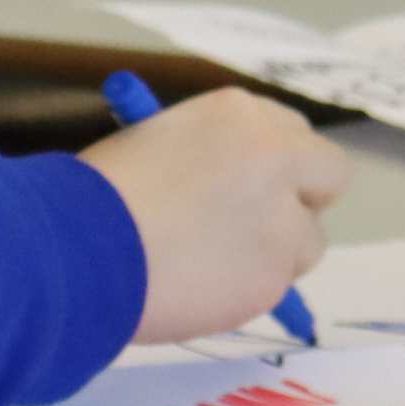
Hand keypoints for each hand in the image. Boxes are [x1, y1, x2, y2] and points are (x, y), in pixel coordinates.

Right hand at [78, 88, 349, 344]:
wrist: (77, 248)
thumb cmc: (98, 193)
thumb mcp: (159, 145)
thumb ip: (213, 161)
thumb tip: (237, 193)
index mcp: (239, 115)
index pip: (293, 133)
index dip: (274, 163)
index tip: (250, 184)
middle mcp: (275, 157)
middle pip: (326, 177)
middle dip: (299, 201)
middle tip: (255, 227)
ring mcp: (282, 220)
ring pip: (308, 241)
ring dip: (275, 253)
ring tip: (211, 264)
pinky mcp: (274, 277)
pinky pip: (277, 286)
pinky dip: (247, 290)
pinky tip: (198, 289)